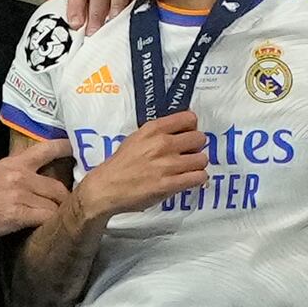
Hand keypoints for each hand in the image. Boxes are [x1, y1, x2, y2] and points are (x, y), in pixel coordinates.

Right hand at [0, 142, 61, 242]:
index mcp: (13, 163)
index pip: (46, 149)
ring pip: (55, 204)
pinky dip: (49, 224)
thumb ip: (14, 176)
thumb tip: (33, 183)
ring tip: (58, 222)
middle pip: (57, 186)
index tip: (79, 151)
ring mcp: (20, 194)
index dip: (66, 148)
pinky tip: (48, 230)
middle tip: (69, 208)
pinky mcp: (17, 214)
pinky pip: (45, 218)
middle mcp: (21, 175)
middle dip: (65, 199)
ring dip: (57, 214)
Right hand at [76, 111, 208, 218]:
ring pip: (202, 159)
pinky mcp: (168, 184)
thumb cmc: (122, 163)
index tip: (187, 135)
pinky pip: (199, 177)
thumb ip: (159, 132)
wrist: (105, 188)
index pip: (189, 118)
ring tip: (186, 169)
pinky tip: (187, 179)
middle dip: (196, 147)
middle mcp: (161, 144)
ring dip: (196, 165)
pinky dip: (196, 179)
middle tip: (187, 155)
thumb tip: (183, 130)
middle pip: (200, 138)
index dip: (191, 128)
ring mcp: (166, 165)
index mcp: (153, 129)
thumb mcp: (137, 138)